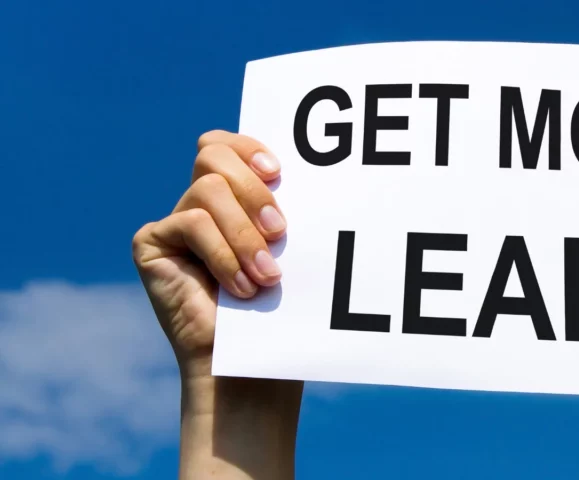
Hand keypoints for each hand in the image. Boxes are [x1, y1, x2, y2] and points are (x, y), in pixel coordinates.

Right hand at [132, 130, 300, 478]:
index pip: (226, 144)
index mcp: (233, 196)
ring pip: (208, 190)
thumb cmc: (278, 310)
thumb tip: (298, 170)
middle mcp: (199, 203)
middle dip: (253, 189)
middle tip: (281, 232)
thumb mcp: (287, 250)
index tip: (279, 172)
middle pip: (212, 154)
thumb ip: (281, 208)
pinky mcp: (152, 243)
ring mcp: (174, 222)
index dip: (248, 145)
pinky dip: (223, 253)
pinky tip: (241, 287)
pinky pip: (191, 223)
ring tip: (266, 276)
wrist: (250, 364)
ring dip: (243, 234)